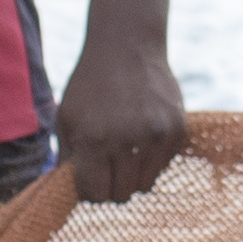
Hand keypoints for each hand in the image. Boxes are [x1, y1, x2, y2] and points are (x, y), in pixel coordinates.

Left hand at [56, 32, 189, 204]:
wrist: (127, 46)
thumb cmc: (89, 85)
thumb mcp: (66, 118)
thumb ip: (67, 159)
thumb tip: (69, 193)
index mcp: (94, 140)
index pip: (95, 194)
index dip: (89, 190)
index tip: (90, 176)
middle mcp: (127, 140)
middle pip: (120, 195)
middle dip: (111, 185)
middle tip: (107, 164)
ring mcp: (155, 136)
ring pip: (144, 186)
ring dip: (132, 175)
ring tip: (124, 150)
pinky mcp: (176, 130)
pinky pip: (163, 166)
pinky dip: (151, 160)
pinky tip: (141, 135)